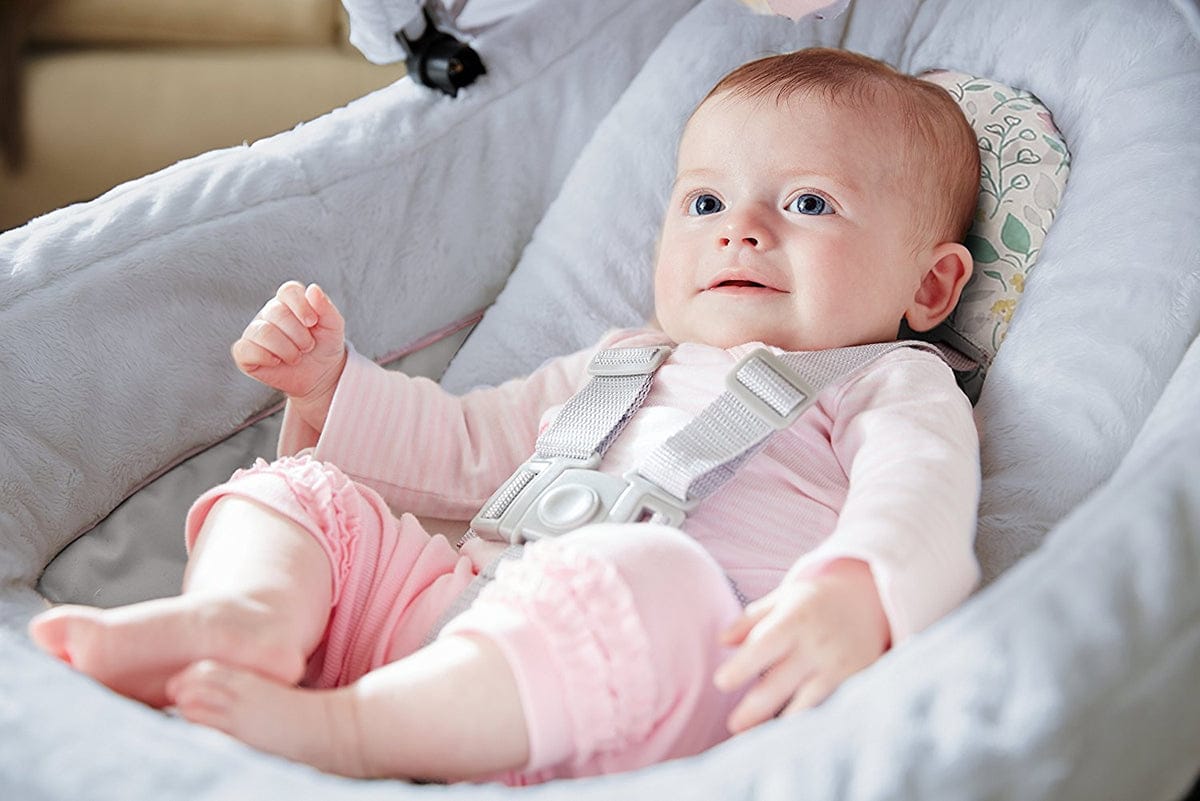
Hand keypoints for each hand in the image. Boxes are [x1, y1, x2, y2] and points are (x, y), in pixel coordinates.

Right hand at [232, 281, 346, 425]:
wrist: (321, 374)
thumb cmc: (325, 345)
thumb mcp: (333, 326)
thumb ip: (326, 306)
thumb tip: (313, 289)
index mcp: (289, 301)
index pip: (288, 291)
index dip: (301, 306)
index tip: (313, 323)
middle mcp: (269, 313)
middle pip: (276, 312)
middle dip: (298, 334)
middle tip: (308, 346)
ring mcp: (255, 332)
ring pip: (262, 332)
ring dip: (286, 348)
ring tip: (296, 357)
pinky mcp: (245, 352)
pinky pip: (244, 349)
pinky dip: (264, 357)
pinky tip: (277, 362)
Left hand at [712, 558, 889, 733]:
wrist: (869, 602)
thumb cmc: (814, 603)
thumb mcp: (782, 599)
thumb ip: (750, 620)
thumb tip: (721, 640)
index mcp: (795, 620)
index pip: (764, 645)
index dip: (741, 667)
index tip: (720, 683)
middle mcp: (818, 646)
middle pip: (780, 683)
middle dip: (754, 709)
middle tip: (733, 726)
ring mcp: (839, 668)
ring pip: (807, 705)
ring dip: (781, 726)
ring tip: (759, 742)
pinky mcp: (857, 684)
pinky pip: (831, 711)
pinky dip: (813, 726)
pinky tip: (795, 742)